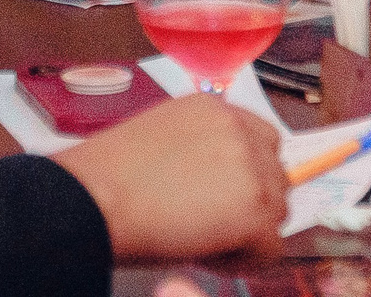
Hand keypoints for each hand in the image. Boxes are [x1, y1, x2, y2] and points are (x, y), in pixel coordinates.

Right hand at [54, 95, 286, 261]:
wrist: (93, 198)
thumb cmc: (108, 179)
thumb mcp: (161, 144)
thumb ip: (200, 153)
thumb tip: (222, 188)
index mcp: (213, 108)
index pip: (260, 138)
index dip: (245, 174)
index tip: (225, 198)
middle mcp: (239, 129)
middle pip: (276, 174)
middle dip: (251, 203)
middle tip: (212, 226)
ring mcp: (252, 167)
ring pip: (276, 212)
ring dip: (247, 233)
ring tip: (202, 242)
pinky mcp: (255, 209)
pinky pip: (270, 249)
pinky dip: (243, 262)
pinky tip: (205, 258)